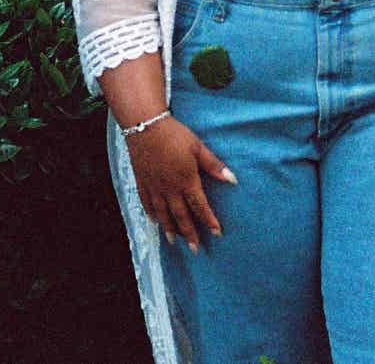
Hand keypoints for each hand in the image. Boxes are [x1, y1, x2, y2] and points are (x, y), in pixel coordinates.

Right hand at [125, 117, 234, 251]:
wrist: (144, 126)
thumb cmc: (174, 135)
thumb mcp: (198, 147)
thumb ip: (213, 165)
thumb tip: (232, 180)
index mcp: (186, 180)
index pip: (200, 206)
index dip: (209, 221)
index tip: (217, 233)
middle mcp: (170, 188)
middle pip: (180, 216)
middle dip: (189, 233)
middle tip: (194, 249)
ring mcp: (154, 187)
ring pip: (162, 214)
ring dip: (169, 229)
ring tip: (174, 242)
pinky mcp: (142, 182)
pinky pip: (146, 203)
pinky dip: (152, 214)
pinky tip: (155, 221)